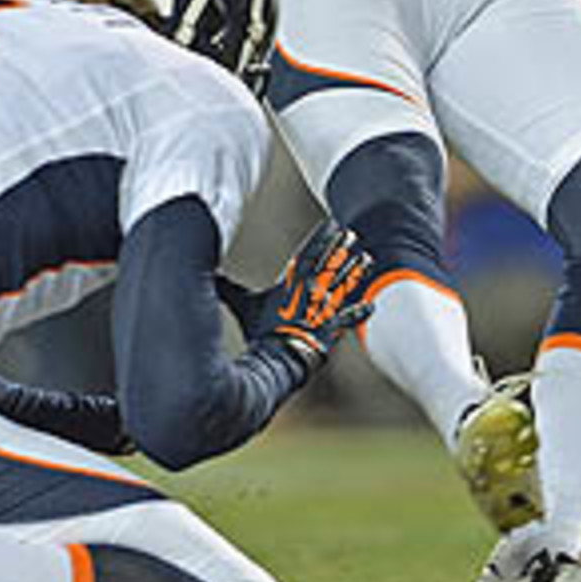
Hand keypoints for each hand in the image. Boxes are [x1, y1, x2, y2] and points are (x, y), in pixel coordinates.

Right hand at [216, 221, 373, 371]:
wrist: (275, 357)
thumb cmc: (259, 332)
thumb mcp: (243, 305)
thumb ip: (227, 287)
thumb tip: (208, 275)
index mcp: (292, 283)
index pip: (308, 254)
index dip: (321, 237)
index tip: (331, 224)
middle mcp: (311, 291)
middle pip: (328, 264)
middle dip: (340, 247)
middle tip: (351, 233)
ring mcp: (323, 308)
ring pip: (342, 285)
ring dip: (354, 271)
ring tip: (367, 258)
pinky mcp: (331, 326)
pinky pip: (348, 317)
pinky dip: (360, 312)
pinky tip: (372, 305)